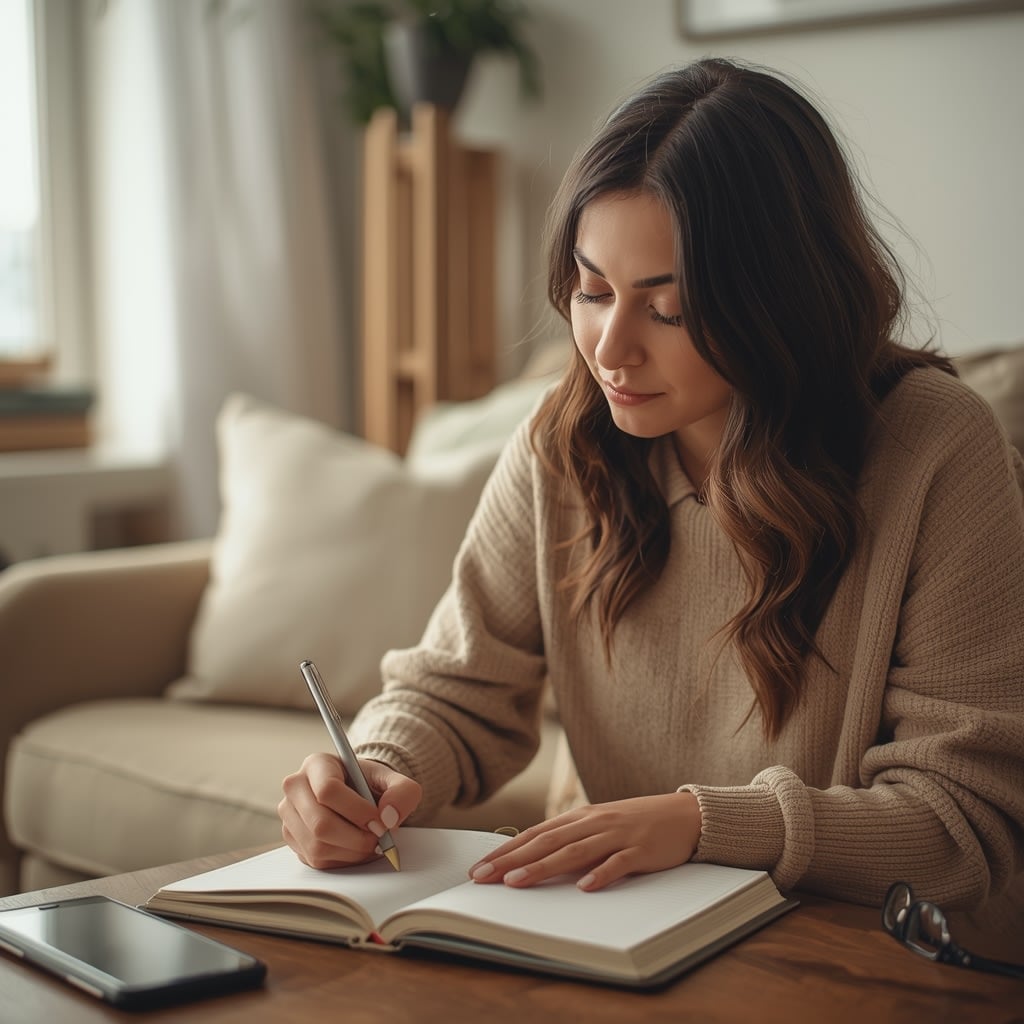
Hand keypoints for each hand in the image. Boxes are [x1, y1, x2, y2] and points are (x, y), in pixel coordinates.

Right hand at [278, 753, 421, 869]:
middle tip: (379, 838)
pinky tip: (355, 848)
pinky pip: (315, 860)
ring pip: (317, 845)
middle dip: (356, 838)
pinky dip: (341, 860)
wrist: (356, 793)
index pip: (328, 790)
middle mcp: (296, 788)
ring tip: (370, 843)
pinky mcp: (291, 838)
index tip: (379, 821)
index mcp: (317, 764)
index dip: (358, 811)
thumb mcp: (392, 779)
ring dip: (351, 851)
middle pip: (320, 823)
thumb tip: (389, 817)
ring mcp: (289, 814)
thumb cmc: (368, 783)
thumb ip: (402, 791)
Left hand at [467, 792, 701, 891]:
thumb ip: (571, 839)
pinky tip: (584, 887)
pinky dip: (601, 874)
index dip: (506, 850)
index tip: (480, 867)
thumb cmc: (637, 822)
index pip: (535, 834)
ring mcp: (617, 835)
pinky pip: (619, 863)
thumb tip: (534, 857)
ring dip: (543, 867)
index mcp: (581, 817)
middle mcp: (594, 822)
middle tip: (483, 877)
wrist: (684, 814)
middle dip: (511, 860)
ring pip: (574, 852)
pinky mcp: (641, 850)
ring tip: (516, 882)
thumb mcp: (600, 825)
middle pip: (546, 842)